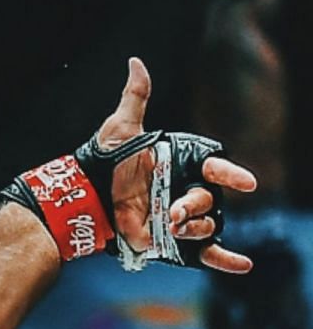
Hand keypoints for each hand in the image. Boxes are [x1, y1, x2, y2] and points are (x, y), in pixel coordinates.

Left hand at [94, 58, 257, 273]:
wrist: (82, 200)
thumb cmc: (101, 162)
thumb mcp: (120, 128)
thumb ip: (135, 97)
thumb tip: (136, 62)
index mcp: (179, 164)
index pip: (215, 168)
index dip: (232, 174)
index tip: (246, 182)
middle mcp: (182, 190)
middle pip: (209, 199)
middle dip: (195, 205)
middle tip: (173, 212)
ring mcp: (177, 217)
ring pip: (207, 223)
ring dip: (197, 227)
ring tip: (172, 226)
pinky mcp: (169, 241)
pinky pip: (204, 252)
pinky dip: (225, 259)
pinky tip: (243, 266)